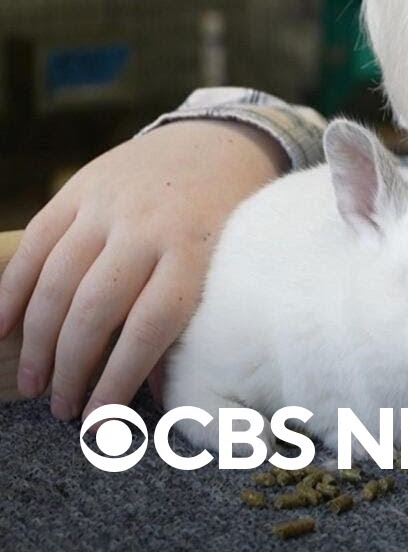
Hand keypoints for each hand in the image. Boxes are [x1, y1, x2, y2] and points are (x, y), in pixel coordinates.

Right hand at [0, 119, 287, 421]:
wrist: (218, 142)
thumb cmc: (228, 222)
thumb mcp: (227, 267)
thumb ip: (191, 323)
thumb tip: (155, 397)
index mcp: (195, 252)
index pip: (149, 327)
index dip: (118, 378)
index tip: (99, 421)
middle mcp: (149, 227)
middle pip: (96, 308)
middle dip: (72, 367)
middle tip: (63, 408)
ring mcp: (109, 205)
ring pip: (57, 280)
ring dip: (39, 339)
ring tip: (36, 383)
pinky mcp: (80, 188)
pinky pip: (36, 244)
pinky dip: (13, 289)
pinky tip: (3, 329)